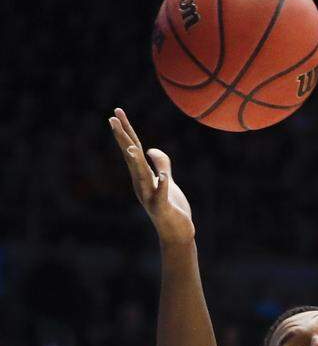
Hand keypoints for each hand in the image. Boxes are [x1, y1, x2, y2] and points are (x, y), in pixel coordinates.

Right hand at [108, 108, 194, 245]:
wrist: (177, 233)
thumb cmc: (171, 207)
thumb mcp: (166, 180)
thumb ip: (161, 164)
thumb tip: (150, 148)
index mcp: (142, 175)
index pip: (132, 148)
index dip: (125, 130)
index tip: (116, 112)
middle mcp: (142, 183)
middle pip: (131, 158)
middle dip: (123, 139)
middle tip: (112, 120)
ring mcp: (150, 196)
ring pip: (141, 176)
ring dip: (136, 163)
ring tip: (132, 147)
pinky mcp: (162, 208)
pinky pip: (161, 196)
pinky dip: (162, 186)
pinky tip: (163, 177)